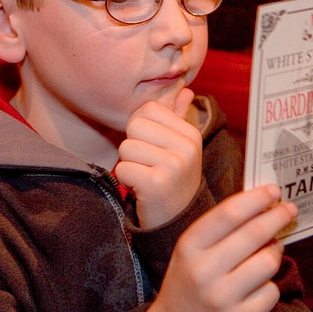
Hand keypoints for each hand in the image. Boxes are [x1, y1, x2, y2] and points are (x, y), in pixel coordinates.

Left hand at [114, 85, 200, 227]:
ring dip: (129, 165)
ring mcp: (173, 165)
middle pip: (134, 126)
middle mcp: (186, 147)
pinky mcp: (156, 184)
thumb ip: (179, 117)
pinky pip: (122, 169)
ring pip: (126, 147)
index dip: (141, 127)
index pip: (148, 108)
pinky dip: (126, 181)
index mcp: (190, 133)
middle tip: (148, 165)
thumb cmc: (174, 179)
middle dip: (133, 146)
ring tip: (146, 177)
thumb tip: (185, 90)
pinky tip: (142, 189)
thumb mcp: (181, 147)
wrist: (178, 221)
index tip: (153, 147)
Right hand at [139, 185, 298, 311]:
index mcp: (189, 247)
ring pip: (268, 262)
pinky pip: (271, 292)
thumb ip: (220, 228)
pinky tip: (259, 284)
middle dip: (277, 217)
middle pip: (253, 234)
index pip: (229, 214)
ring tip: (270, 252)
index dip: (256, 199)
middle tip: (289, 210)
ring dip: (275, 252)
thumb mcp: (191, 250)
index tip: (274, 191)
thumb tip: (263, 206)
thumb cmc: (189, 281)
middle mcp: (203, 271)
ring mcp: (221, 298)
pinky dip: (270, 285)